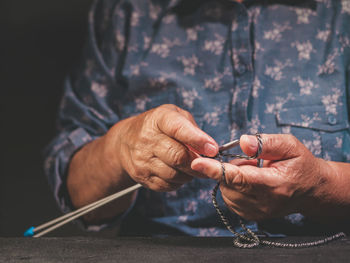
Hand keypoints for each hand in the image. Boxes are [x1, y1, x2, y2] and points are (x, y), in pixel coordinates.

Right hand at [106, 104, 217, 191]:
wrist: (126, 141)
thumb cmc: (158, 126)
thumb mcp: (175, 116)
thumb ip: (193, 129)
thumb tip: (210, 149)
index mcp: (159, 119)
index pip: (178, 129)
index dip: (197, 139)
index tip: (213, 149)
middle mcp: (147, 139)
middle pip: (178, 157)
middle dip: (199, 162)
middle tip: (210, 163)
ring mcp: (142, 160)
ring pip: (175, 174)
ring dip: (190, 173)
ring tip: (193, 166)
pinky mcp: (142, 176)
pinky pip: (168, 185)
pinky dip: (179, 181)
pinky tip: (179, 172)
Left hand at [191, 134, 337, 220]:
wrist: (311, 190)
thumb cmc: (300, 164)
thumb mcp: (290, 146)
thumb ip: (265, 143)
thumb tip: (242, 142)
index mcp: (274, 184)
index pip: (239, 178)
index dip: (216, 170)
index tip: (196, 163)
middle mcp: (263, 203)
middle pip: (228, 183)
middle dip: (231, 167)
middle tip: (251, 161)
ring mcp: (256, 212)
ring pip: (226, 191)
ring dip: (232, 177)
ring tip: (253, 171)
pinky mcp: (250, 215)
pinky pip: (229, 198)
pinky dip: (233, 186)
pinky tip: (249, 181)